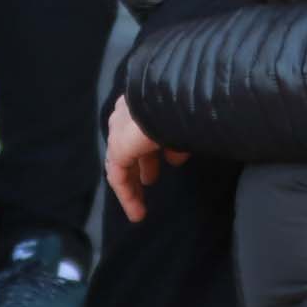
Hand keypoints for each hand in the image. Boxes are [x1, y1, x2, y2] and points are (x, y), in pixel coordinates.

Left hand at [105, 96, 186, 223]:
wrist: (174, 95)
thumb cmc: (189, 104)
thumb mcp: (187, 123)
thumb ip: (178, 140)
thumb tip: (175, 157)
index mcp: (145, 102)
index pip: (145, 128)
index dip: (157, 146)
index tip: (170, 161)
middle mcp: (127, 114)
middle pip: (131, 146)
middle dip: (142, 165)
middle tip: (150, 181)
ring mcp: (119, 130)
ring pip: (122, 162)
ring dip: (133, 183)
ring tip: (140, 205)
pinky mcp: (118, 148)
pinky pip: (119, 176)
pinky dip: (128, 194)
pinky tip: (137, 212)